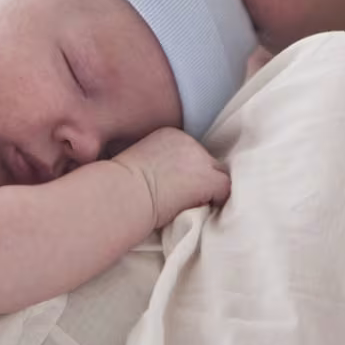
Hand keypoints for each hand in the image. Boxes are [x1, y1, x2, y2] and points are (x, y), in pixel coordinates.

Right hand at [113, 127, 230, 227]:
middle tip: (186, 198)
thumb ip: (158, 164)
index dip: (188, 172)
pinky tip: (199, 210)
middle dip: (200, 179)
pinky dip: (216, 201)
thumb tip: (168, 180)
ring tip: (191, 206)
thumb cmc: (120, 187)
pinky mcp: (207, 179)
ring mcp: (200, 159)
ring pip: (218, 175)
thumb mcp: (139, 164)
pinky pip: (224, 190)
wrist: (120, 195)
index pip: (192, 152)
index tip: (175, 186)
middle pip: (207, 161)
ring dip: (208, 190)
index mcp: (170, 134)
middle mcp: (188, 141)